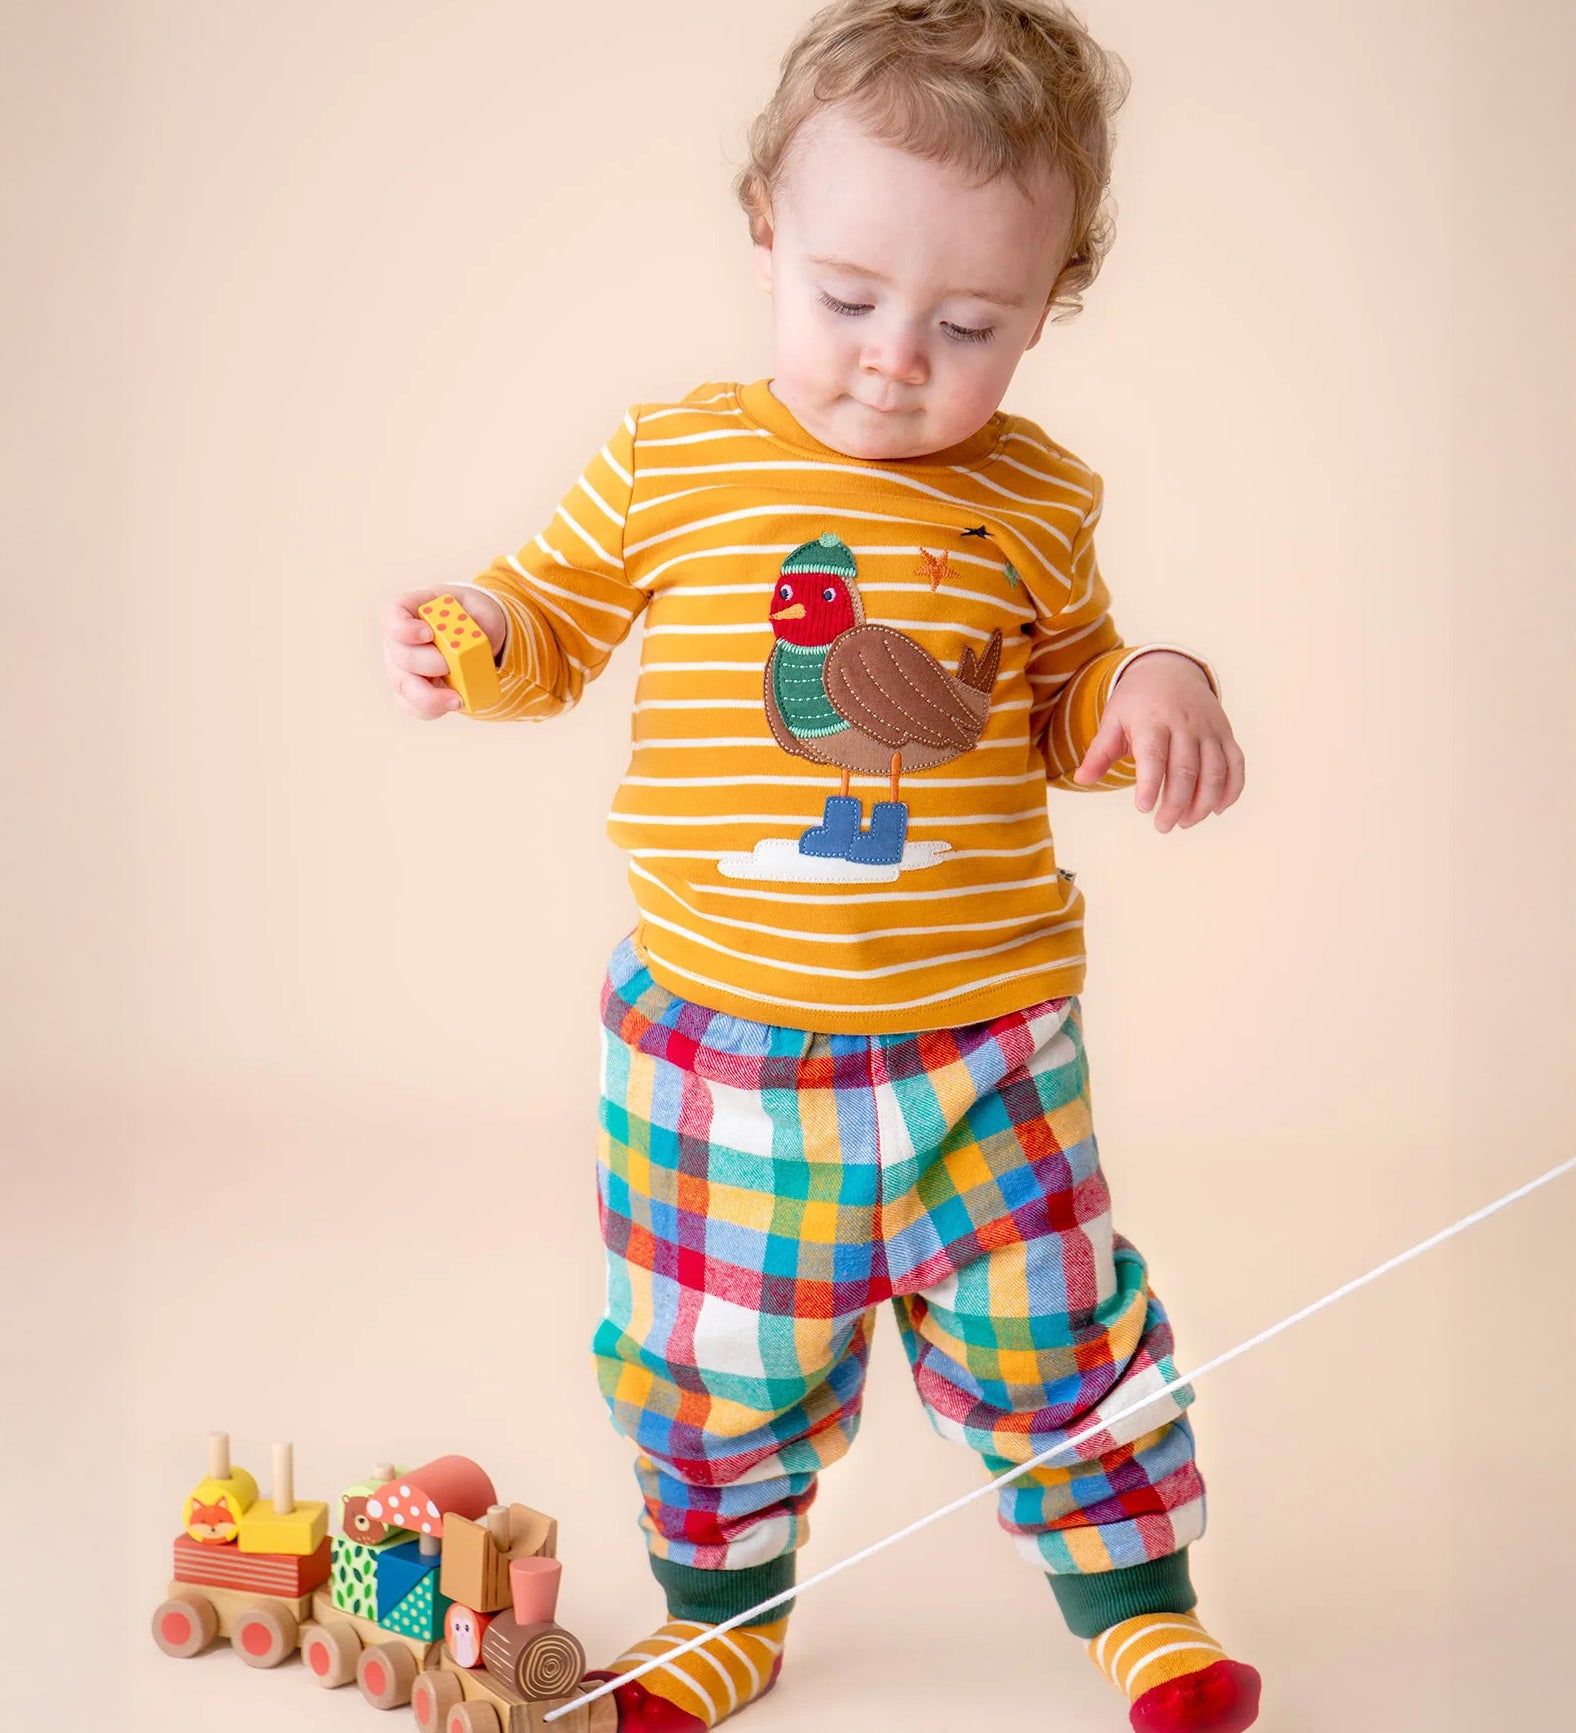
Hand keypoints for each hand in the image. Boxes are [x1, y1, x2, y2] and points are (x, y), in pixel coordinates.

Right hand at [382, 586, 505, 719]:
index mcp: (411, 612)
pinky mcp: (411, 692)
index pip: (393, 618)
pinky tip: (451, 705)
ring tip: (457, 700)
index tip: (428, 634)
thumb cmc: (473, 618)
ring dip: (428, 696)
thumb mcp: (483, 611)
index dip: (405, 629)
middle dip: (426, 663)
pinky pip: (412, 706)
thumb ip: (482, 621)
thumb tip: (475, 640)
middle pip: (400, 656)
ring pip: (403, 686)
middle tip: (449, 666)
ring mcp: (402, 669)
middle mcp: (399, 641)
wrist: (475, 640)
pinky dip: (431, 709)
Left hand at [1073, 652, 1244, 830]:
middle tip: (1162, 826)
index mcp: (1152, 722)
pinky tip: (1216, 810)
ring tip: (1185, 822)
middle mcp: (1184, 725)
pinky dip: (1231, 790)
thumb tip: (1081, 779)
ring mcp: (1209, 730)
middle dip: (1176, 804)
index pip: (1154, 756)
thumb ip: (1100, 752)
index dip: (1150, 784)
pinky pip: (1236, 765)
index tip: (1143, 809)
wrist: (1170, 669)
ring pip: (1215, 772)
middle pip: (1186, 771)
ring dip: (1203, 803)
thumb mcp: (1113, 720)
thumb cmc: (1136, 702)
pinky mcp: (1225, 734)